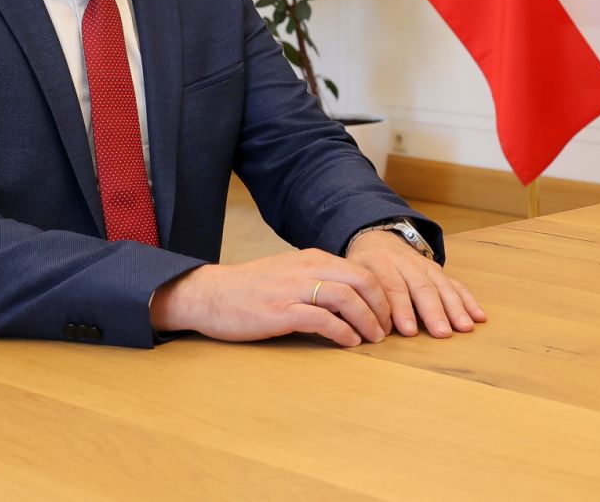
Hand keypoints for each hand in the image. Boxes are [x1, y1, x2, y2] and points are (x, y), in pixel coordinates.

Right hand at [149, 249, 391, 345]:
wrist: (211, 294)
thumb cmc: (251, 288)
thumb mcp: (290, 273)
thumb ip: (318, 279)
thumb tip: (352, 298)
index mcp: (313, 258)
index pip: (361, 270)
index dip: (382, 293)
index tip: (389, 314)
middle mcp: (308, 268)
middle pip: (362, 280)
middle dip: (382, 306)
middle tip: (387, 328)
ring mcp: (294, 289)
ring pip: (347, 298)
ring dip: (367, 320)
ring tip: (373, 338)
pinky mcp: (281, 311)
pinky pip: (323, 319)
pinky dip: (342, 332)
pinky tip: (349, 342)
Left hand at [346, 228, 486, 338]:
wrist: (377, 240)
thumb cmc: (362, 267)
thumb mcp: (353, 276)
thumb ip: (360, 298)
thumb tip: (365, 329)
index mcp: (380, 264)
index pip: (393, 287)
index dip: (401, 309)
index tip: (410, 331)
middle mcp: (406, 263)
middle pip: (422, 287)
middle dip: (433, 312)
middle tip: (442, 333)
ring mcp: (425, 265)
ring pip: (443, 285)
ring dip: (456, 308)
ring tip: (465, 327)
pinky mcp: (438, 270)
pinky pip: (456, 284)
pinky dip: (468, 300)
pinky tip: (479, 316)